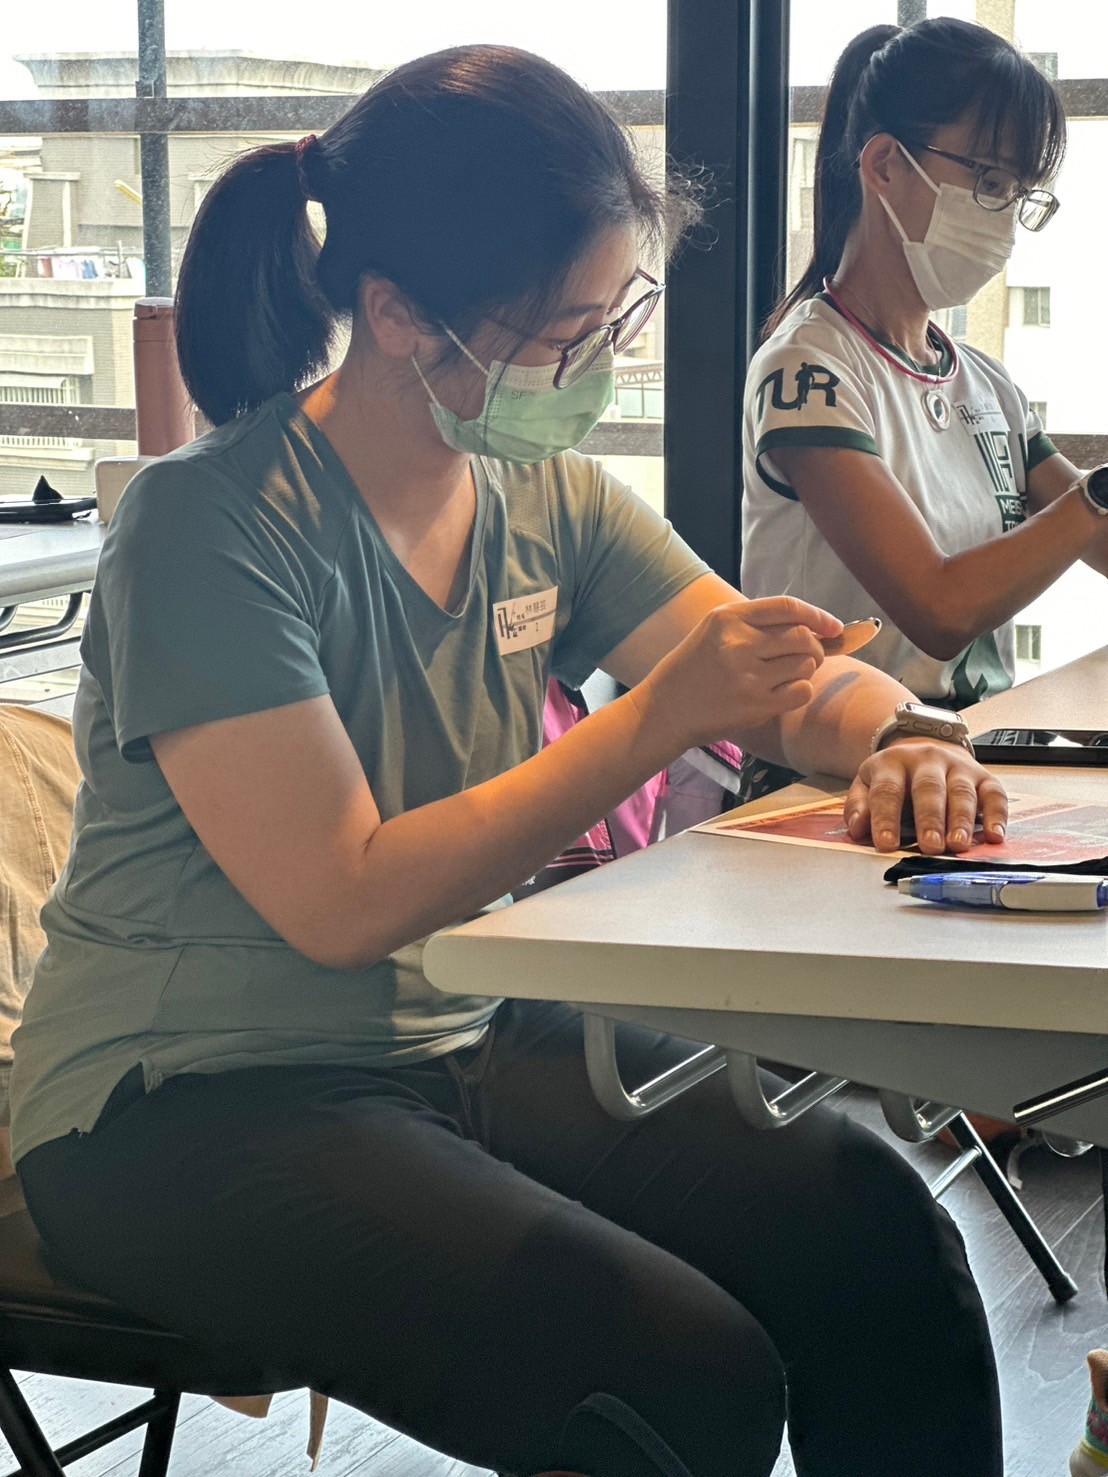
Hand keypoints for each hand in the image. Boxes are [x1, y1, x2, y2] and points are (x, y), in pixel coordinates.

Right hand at [634, 596, 841, 751]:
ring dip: (805, 670)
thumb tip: (816, 626)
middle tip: (809, 657)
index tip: (833, 626)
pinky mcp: (755, 704)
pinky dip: (800, 691)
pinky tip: (782, 693)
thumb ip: (757, 625)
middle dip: (816, 647)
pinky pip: (801, 691)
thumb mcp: (715, 632)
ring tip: (787, 676)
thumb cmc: (694, 669)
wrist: (665, 709)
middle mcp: (739, 642)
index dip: (818, 615)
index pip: (788, 607)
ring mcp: (748, 675)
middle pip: (803, 637)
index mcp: (729, 617)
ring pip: (806, 664)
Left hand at [844, 739, 1007, 854]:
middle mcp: (927, 760)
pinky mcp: (983, 776)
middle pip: (929, 789)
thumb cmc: (895, 776)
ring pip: (962, 792)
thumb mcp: (867, 784)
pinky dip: (997, 815)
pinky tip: (995, 835)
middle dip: (930, 819)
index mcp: (893, 763)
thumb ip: (860, 806)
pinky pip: (994, 794)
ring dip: (961, 820)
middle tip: (930, 846)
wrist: (925, 745)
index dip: (886, 818)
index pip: (887, 791)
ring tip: (958, 844)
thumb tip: (857, 829)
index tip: (886, 844)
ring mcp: (958, 767)